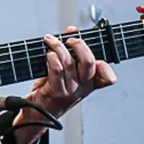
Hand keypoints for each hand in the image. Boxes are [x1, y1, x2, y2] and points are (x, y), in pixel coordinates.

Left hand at [14, 25, 117, 143]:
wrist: (36, 113)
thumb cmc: (50, 91)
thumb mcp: (64, 71)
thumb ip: (70, 50)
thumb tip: (72, 30)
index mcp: (88, 84)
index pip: (108, 77)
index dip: (104, 64)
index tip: (91, 49)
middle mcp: (82, 88)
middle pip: (89, 63)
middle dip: (79, 45)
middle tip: (69, 39)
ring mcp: (70, 91)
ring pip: (69, 62)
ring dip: (57, 47)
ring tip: (50, 40)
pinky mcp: (57, 92)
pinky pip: (57, 70)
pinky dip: (52, 58)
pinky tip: (48, 53)